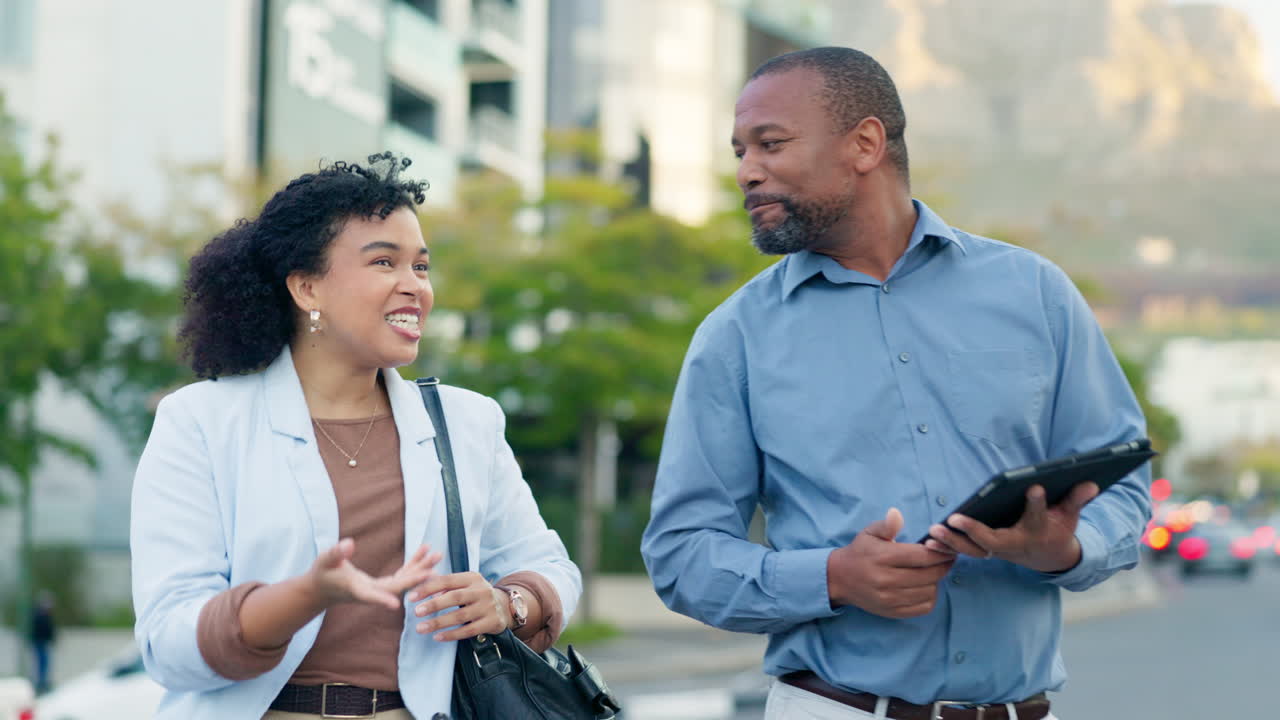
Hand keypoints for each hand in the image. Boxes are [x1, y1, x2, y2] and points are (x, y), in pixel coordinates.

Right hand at [308, 539, 441, 610]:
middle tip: (435, 566)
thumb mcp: (325, 561)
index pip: (371, 596)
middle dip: (416, 577)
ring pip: (403, 581)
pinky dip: (413, 564)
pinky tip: (424, 550)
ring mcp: (379, 590)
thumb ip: (336, 553)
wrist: (322, 588)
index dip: (382, 599)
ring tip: (436, 554)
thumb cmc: (322, 573)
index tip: (396, 604)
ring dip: (420, 568)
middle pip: (397, 587)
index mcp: (356, 590)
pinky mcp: (382, 584)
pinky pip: (401, 575)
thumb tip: (348, 543)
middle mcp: (371, 593)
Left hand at [409, 572, 509, 640]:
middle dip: (433, 605)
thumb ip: (447, 587)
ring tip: (421, 628)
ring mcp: (488, 606)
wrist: (505, 607)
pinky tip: (438, 637)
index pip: (447, 580)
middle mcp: (481, 590)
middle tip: (416, 612)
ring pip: (460, 616)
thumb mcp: (466, 585)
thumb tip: (423, 592)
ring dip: (438, 622)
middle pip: (454, 597)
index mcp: (472, 577)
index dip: (428, 588)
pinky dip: (452, 634)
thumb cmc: (476, 596)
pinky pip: (468, 630)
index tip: (411, 596)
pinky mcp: (492, 622)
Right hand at [827, 507, 955, 618]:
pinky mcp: (893, 612)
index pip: (921, 556)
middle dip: (943, 565)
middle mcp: (886, 580)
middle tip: (948, 558)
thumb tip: (896, 514)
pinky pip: (923, 607)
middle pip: (929, 575)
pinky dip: (930, 596)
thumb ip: (886, 524)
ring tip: (934, 571)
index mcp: (883, 557)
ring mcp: (890, 599)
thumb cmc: (860, 552)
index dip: (940, 552)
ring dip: (937, 581)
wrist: (840, 579)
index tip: (948, 548)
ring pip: (929, 591)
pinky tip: (926, 586)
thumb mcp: (869, 533)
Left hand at [925, 482, 1098, 572]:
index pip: (1037, 516)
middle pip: (993, 540)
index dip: (1036, 503)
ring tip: (934, 531)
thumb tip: (1092, 481)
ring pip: (973, 549)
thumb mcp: (1069, 515)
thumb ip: (1076, 498)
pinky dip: (948, 548)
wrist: (1049, 556)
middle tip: (955, 519)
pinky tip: (930, 540)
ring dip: (952, 542)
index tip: (1033, 487)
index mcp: (1037, 531)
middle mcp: (1015, 544)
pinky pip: (965, 552)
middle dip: (974, 530)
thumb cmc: (1057, 529)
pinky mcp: (986, 552)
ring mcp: (998, 551)